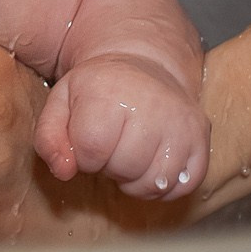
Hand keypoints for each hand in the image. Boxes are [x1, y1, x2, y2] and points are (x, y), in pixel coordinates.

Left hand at [39, 53, 209, 200]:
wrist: (145, 65)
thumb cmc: (99, 90)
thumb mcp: (61, 102)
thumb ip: (49, 139)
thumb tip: (64, 171)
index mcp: (110, 93)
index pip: (90, 151)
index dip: (84, 156)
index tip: (88, 141)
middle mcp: (152, 106)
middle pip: (124, 168)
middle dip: (110, 166)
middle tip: (112, 145)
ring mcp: (181, 123)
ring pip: (155, 183)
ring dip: (135, 180)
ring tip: (130, 154)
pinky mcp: (201, 138)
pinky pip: (184, 185)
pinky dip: (164, 186)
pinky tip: (152, 163)